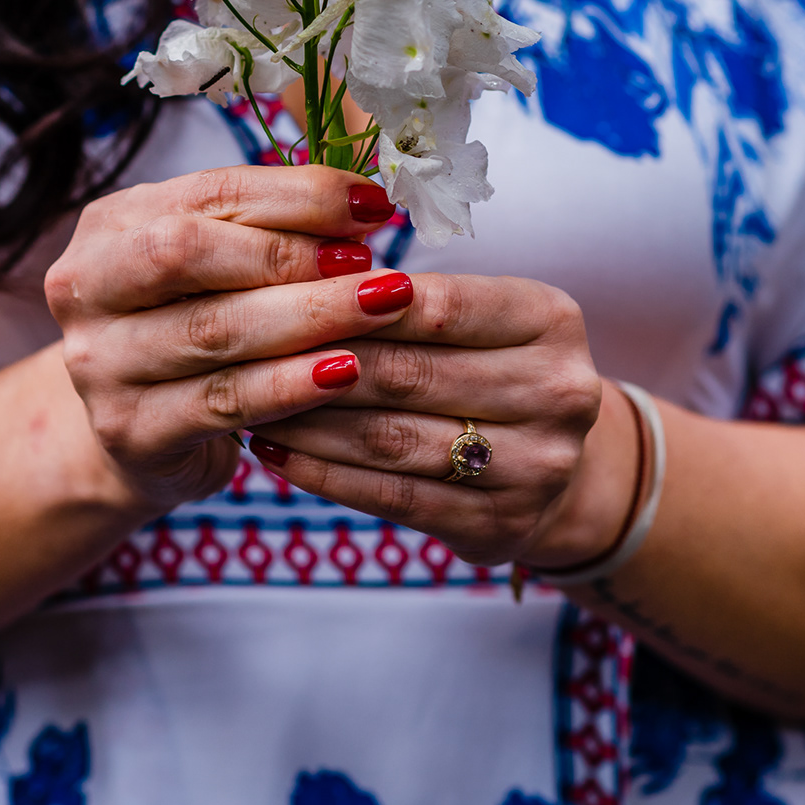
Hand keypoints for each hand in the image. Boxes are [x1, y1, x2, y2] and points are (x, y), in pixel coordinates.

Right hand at [45, 165, 416, 509]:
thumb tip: (365, 205)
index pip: (209, 193)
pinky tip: (344, 372)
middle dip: (292, 255)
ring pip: (213, 330)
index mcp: (110, 226)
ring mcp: (98, 364)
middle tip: (373, 266)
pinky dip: (291, 385)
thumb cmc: (193, 331)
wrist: (142, 436)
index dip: (297, 195)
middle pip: (188, 253)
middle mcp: (85, 287)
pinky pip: (223, 401)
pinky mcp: (130, 431)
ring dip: (310, 316)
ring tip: (381, 308)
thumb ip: (269, 231)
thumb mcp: (216, 269)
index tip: (372, 205)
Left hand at [245, 274, 638, 567]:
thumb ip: (409, 299)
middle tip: (245, 351)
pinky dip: (324, 474)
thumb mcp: (478, 316)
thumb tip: (299, 278)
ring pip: (393, 439)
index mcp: (552, 321)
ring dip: (308, 422)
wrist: (556, 467)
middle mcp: (559, 393)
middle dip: (317, 362)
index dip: (355, 301)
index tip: (281, 293)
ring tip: (247, 402)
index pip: (440, 305)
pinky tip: (277, 454)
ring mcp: (536, 467)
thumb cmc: (491, 369)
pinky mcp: (500, 526)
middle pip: (410, 374)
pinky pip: (392, 497)